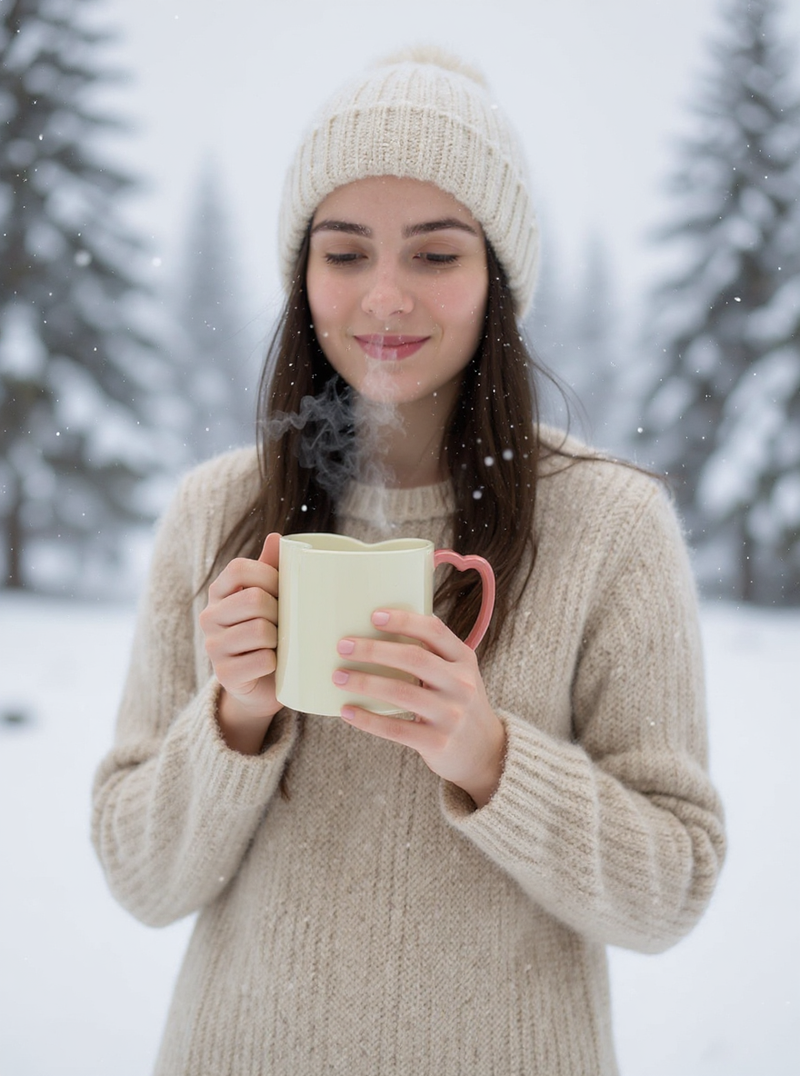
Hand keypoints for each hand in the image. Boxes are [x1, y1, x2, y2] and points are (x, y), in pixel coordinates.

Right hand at [199, 532, 281, 753]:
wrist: (264, 685)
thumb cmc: (270, 634)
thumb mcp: (271, 598)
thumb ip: (272, 568)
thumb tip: (275, 537)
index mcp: (219, 592)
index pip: (241, 569)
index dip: (270, 577)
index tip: (282, 592)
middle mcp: (208, 616)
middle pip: (255, 599)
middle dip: (279, 612)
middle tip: (283, 624)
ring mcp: (213, 647)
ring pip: (260, 630)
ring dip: (280, 640)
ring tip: (277, 645)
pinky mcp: (224, 675)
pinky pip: (263, 660)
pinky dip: (277, 663)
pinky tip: (272, 665)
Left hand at [333, 609, 505, 806]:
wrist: (487, 752)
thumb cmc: (459, 703)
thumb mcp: (458, 674)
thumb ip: (432, 654)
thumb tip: (380, 631)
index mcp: (464, 660)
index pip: (434, 631)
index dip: (404, 620)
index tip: (374, 615)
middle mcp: (461, 684)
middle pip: (413, 658)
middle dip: (374, 650)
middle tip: (343, 646)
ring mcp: (451, 714)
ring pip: (400, 692)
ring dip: (364, 682)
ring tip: (338, 676)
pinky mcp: (437, 742)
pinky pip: (396, 728)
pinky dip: (368, 719)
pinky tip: (347, 711)